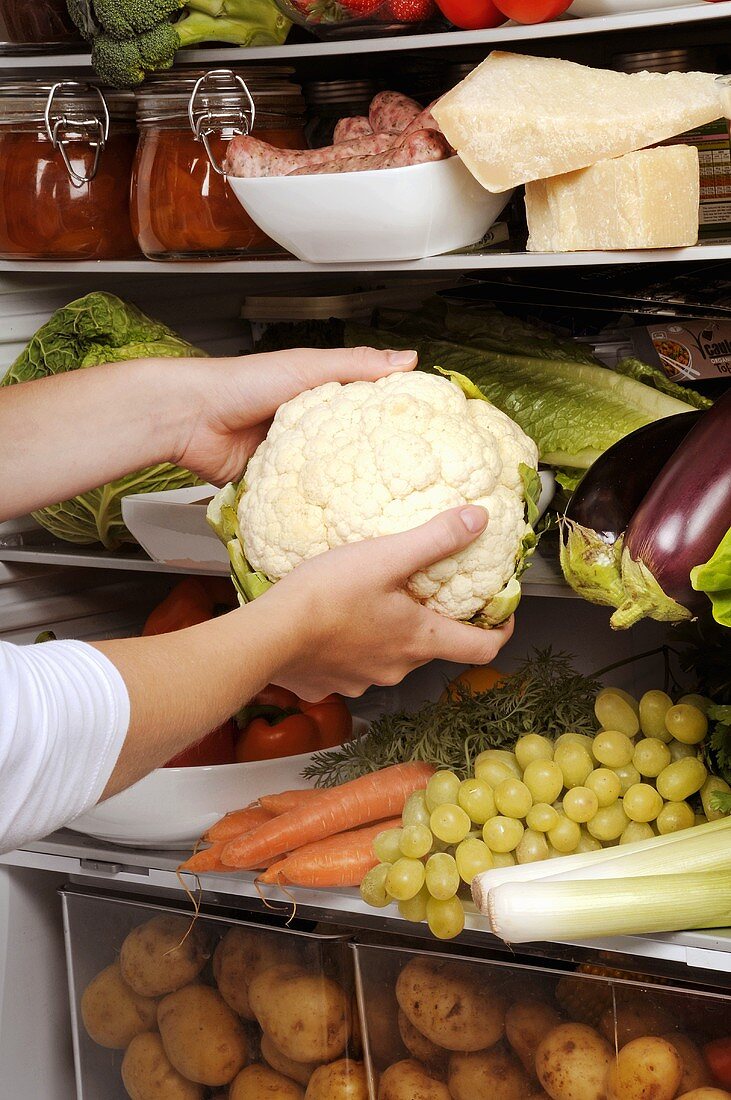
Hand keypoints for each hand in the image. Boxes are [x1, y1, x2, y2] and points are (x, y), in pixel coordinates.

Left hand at [173, 345, 416, 485]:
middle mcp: (307, 428)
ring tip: (385, 507)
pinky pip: (300, 499)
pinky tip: (342, 519)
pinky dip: (315, 507)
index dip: (392, 419)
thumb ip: (355, 364)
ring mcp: (291, 459)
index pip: (365, 407)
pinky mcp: (272, 485)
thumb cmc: (242, 384)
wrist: (189, 418)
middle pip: (349, 447)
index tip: (425, 436)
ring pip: (328, 477)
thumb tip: (409, 358)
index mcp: (318, 395)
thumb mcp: (306, 367)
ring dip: (346, 490)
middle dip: (375, 463)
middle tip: (412, 484)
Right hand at [264, 505, 513, 699]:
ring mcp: (362, 681)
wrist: (268, 636)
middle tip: (423, 591)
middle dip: (433, 622)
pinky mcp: (329, 684)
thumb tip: (479, 519)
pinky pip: (351, 666)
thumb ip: (436, 538)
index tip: (500, 615)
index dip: (500, 631)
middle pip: (432, 648)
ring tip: (371, 602)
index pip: (482, 648)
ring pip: (390, 657)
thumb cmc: (327, 596)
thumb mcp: (386, 556)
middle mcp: (397, 668)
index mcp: (419, 640)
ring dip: (388, 634)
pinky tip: (334, 625)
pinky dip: (351, 648)